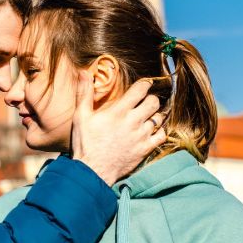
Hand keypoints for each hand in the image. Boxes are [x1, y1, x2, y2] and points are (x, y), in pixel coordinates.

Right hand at [71, 71, 165, 185]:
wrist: (92, 171)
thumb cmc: (85, 143)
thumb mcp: (81, 116)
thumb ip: (84, 93)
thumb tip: (83, 72)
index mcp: (119, 111)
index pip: (140, 89)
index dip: (145, 84)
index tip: (144, 84)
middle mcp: (133, 121)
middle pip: (154, 102)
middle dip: (151, 99)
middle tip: (145, 101)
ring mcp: (141, 136)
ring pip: (159, 118)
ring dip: (154, 115)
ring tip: (147, 116)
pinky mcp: (145, 149)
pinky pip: (162, 136)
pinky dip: (159, 131)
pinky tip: (151, 131)